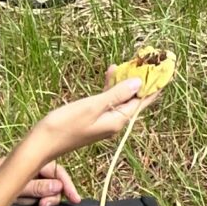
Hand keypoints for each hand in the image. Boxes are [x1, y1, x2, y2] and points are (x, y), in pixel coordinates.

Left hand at [0, 156, 80, 205]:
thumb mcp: (8, 188)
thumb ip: (33, 189)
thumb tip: (57, 188)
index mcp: (25, 161)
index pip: (55, 170)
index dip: (66, 184)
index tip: (74, 199)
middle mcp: (25, 169)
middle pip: (51, 180)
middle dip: (55, 193)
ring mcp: (18, 179)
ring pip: (41, 188)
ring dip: (45, 199)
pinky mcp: (12, 188)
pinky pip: (29, 194)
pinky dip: (34, 202)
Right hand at [21, 73, 147, 164]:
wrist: (41, 144)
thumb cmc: (64, 125)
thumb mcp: (92, 106)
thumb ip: (116, 94)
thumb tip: (139, 84)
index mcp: (118, 120)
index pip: (143, 101)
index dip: (154, 85)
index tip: (165, 70)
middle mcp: (115, 122)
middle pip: (135, 99)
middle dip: (143, 81)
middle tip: (150, 61)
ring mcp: (104, 121)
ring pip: (122, 98)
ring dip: (126, 81)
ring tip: (131, 62)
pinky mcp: (94, 119)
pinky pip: (109, 100)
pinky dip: (111, 87)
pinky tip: (111, 72)